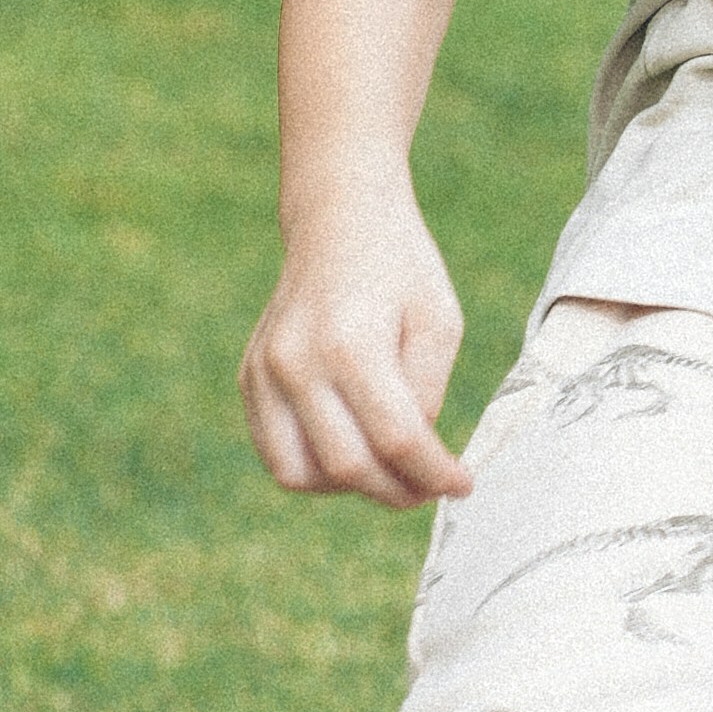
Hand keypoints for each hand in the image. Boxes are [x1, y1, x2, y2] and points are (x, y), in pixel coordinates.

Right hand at [244, 195, 471, 502]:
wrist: (339, 220)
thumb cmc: (400, 268)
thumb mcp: (439, 324)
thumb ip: (426, 395)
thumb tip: (412, 458)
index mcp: (350, 344)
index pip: (396, 440)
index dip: (435, 474)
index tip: (462, 484)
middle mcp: (296, 362)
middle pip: (348, 467)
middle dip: (398, 491)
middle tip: (429, 486)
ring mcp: (264, 371)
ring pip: (302, 474)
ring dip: (351, 488)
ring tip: (387, 470)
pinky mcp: (250, 377)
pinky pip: (278, 453)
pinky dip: (316, 469)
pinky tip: (352, 448)